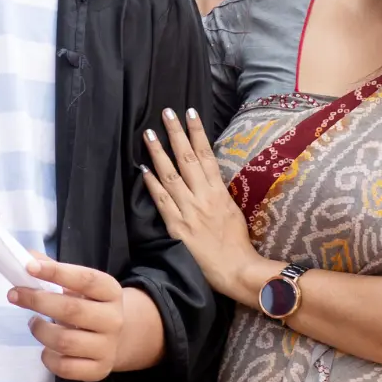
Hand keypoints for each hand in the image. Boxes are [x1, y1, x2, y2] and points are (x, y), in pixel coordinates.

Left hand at [7, 256, 125, 381]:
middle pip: (72, 310)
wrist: (116, 338)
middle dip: (37, 301)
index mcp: (110, 291)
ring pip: (65, 341)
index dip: (56, 272)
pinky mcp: (98, 370)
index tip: (29, 267)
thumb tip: (26, 258)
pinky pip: (66, 367)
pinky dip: (48, 358)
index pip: (85, 279)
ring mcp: (107, 347)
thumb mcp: (78, 284)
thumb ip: (54, 270)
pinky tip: (46, 348)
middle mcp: (113, 319)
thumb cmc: (89, 305)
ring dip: (40, 330)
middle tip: (15, 294)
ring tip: (33, 323)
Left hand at [141, 108, 269, 301]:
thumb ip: (218, 192)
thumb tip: (208, 176)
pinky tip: (143, 169)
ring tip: (149, 133)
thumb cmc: (237, 243)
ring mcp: (189, 210)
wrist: (237, 270)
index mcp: (219, 191)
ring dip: (159, 153)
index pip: (206, 154)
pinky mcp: (178, 226)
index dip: (197, 132)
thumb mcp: (233, 210)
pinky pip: (163, 201)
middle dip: (176, 133)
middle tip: (166, 112)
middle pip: (187, 158)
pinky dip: (153, 184)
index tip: (190, 112)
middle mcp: (203, 196)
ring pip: (171, 175)